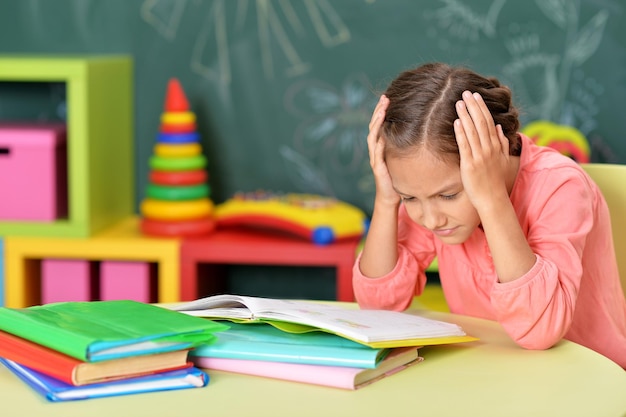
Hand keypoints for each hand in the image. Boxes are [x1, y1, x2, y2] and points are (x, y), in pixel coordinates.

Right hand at [367, 95, 399, 206]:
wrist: (390, 196)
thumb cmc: (397, 176)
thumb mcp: (401, 157)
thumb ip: (404, 144)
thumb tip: (418, 128)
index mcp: (380, 146)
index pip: (379, 124)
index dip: (381, 111)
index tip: (387, 97)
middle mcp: (375, 150)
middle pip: (373, 127)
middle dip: (378, 112)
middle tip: (384, 99)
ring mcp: (375, 159)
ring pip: (372, 137)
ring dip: (376, 124)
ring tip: (382, 112)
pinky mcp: (378, 169)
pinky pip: (377, 155)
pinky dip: (378, 145)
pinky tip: (381, 136)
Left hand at [453, 91, 510, 210]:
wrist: (493, 199)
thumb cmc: (496, 181)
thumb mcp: (504, 160)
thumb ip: (503, 143)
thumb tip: (498, 127)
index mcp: (496, 146)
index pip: (489, 122)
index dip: (482, 108)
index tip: (476, 96)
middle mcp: (489, 149)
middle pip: (481, 123)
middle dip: (473, 106)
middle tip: (466, 92)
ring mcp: (480, 156)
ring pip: (472, 131)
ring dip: (466, 115)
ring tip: (459, 102)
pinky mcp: (470, 164)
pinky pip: (465, 145)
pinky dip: (461, 133)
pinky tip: (456, 122)